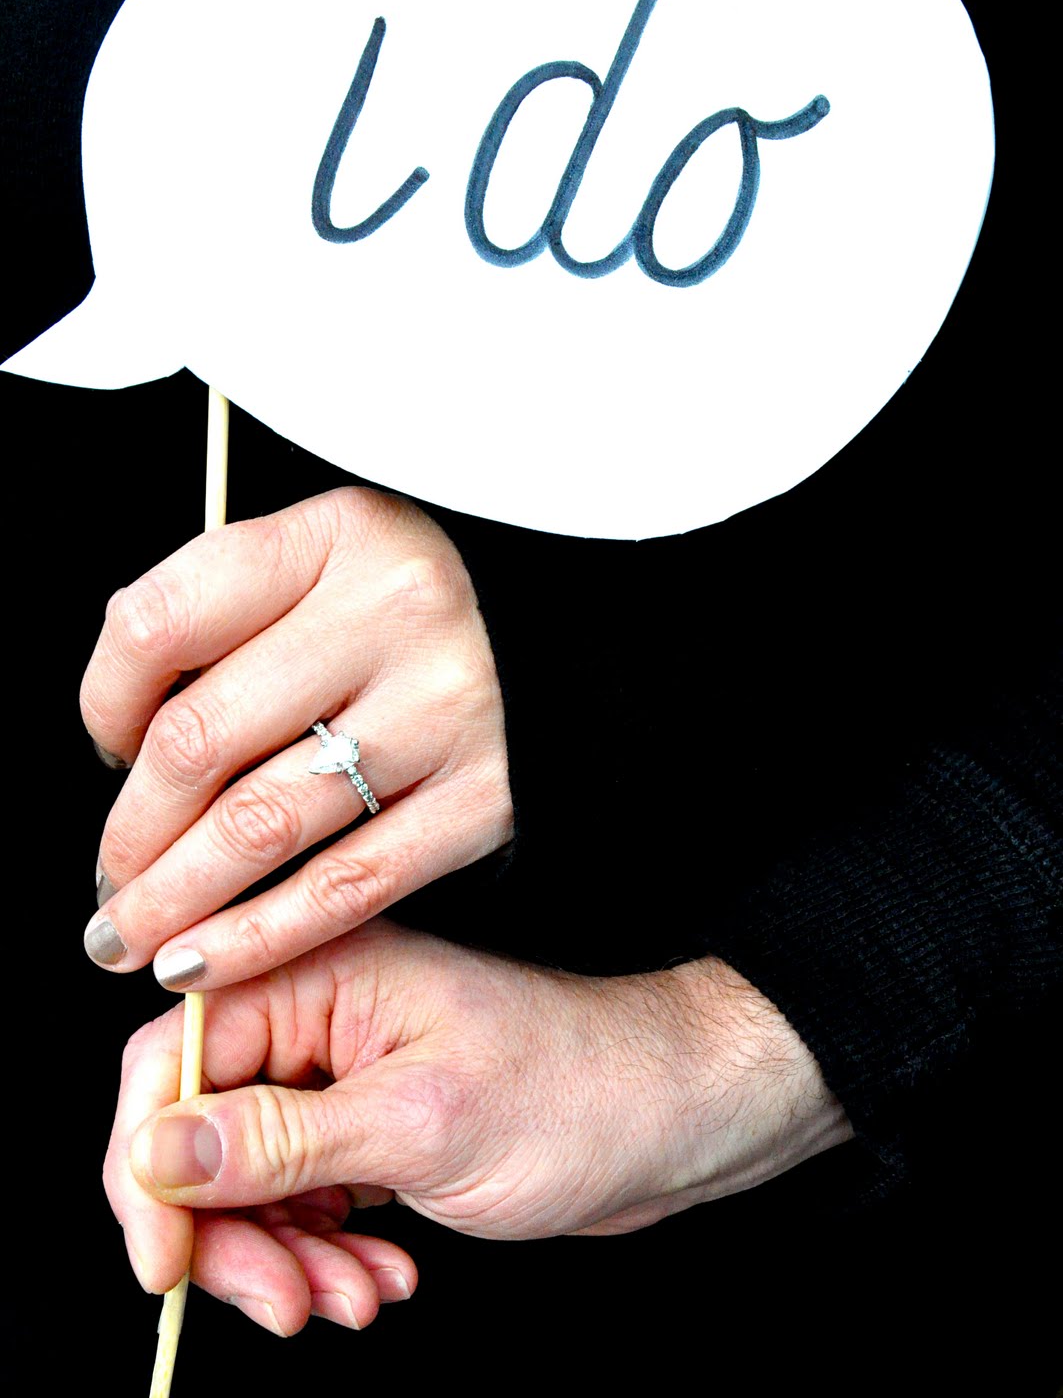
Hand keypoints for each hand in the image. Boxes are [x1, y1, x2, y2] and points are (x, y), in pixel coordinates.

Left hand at [81, 488, 511, 988]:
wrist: (565, 642)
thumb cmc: (407, 611)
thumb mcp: (325, 566)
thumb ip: (228, 624)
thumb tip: (124, 752)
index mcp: (337, 534)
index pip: (161, 622)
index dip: (104, 703)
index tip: (109, 748)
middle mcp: (395, 611)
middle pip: (199, 740)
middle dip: (128, 834)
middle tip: (108, 882)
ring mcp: (445, 709)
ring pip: (259, 827)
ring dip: (170, 901)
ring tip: (127, 937)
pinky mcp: (483, 799)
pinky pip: (343, 888)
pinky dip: (253, 939)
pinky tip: (198, 962)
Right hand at [109, 920, 851, 1329]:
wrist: (672, 1117)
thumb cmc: (570, 1092)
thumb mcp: (414, 1126)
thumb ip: (273, 1143)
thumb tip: (148, 1154)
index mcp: (317, 973)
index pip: (169, 1063)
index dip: (148, 1173)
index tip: (165, 1269)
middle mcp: (316, 1014)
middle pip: (197, 1134)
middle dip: (229, 1236)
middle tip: (283, 1308)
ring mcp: (339, 1072)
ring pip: (245, 1180)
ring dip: (285, 1256)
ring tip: (351, 1296)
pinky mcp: (367, 1124)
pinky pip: (301, 1198)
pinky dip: (326, 1251)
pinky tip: (380, 1278)